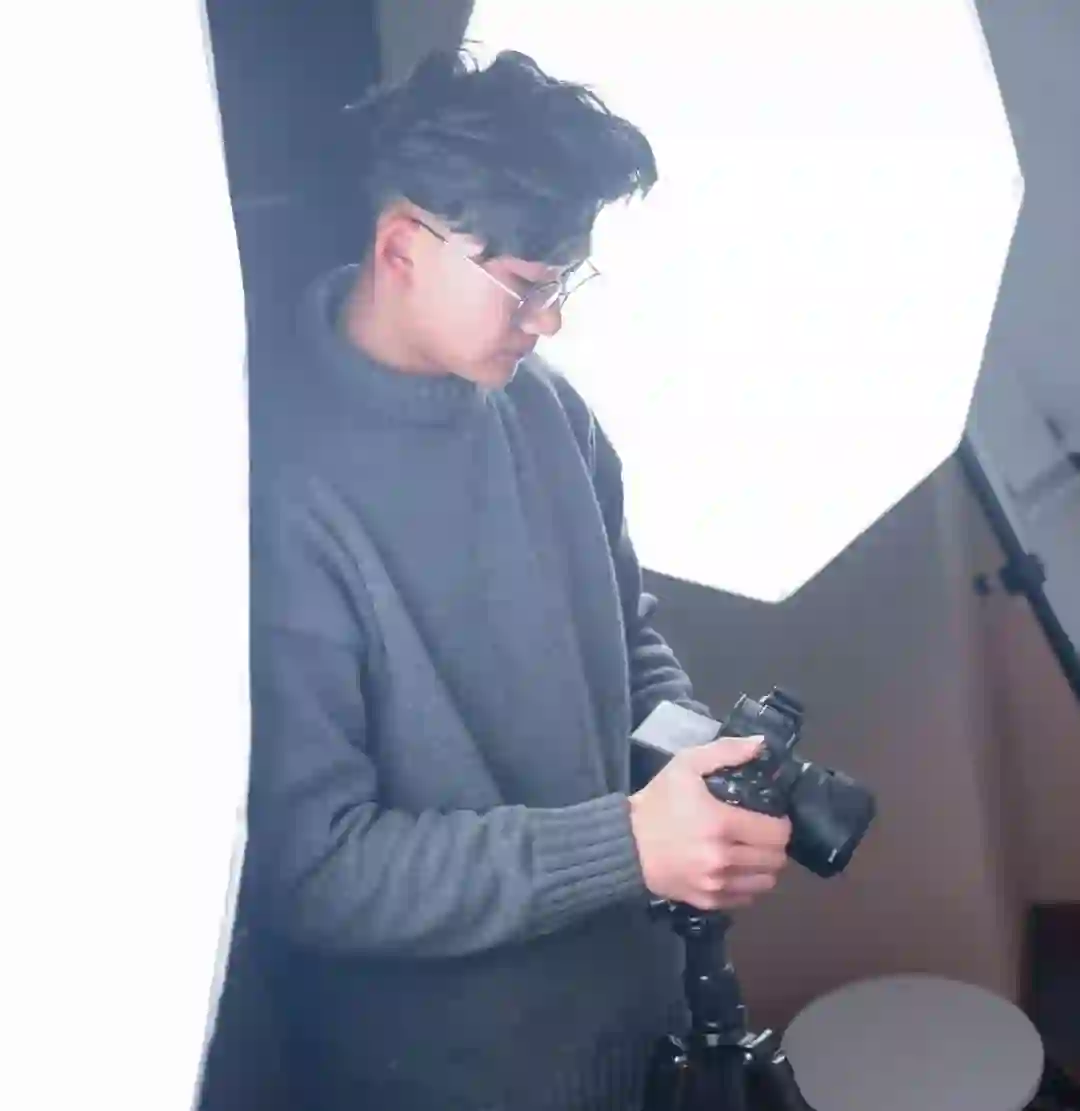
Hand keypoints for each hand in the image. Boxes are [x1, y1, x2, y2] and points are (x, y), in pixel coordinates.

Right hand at [628, 736, 791, 911]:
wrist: (625, 844)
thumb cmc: (657, 802)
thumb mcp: (685, 765)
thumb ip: (725, 751)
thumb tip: (761, 744)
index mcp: (722, 824)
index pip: (777, 832)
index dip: (781, 823)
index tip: (773, 816)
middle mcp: (724, 858)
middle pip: (776, 859)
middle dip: (776, 844)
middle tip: (764, 833)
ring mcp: (717, 884)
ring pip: (766, 882)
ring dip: (766, 866)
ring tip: (753, 852)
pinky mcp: (708, 901)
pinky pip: (747, 899)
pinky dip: (749, 884)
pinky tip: (737, 870)